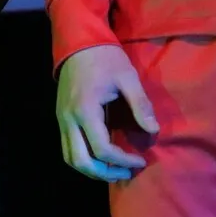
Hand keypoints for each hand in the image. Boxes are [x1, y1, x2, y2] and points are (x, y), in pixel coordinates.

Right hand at [55, 44, 159, 181]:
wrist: (78, 42)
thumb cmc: (105, 57)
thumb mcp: (128, 77)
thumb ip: (140, 105)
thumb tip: (154, 130)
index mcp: (86, 110)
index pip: (103, 149)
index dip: (124, 160)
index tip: (142, 160)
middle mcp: (69, 119)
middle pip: (81, 162)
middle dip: (105, 173)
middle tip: (127, 173)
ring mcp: (62, 120)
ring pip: (71, 159)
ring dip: (92, 170)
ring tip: (114, 171)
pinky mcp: (61, 118)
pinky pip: (68, 149)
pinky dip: (83, 159)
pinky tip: (101, 159)